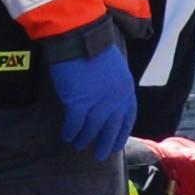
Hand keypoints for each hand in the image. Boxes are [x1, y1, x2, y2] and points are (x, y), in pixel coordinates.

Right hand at [48, 30, 136, 161]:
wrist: (80, 39)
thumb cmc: (94, 49)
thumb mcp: (115, 68)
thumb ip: (114, 86)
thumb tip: (108, 100)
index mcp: (127, 89)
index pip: (128, 117)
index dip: (122, 132)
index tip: (117, 143)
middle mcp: (116, 100)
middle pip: (112, 128)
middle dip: (106, 143)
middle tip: (100, 154)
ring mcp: (98, 103)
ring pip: (92, 129)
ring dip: (84, 139)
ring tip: (78, 146)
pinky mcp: (79, 104)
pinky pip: (75, 125)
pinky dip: (71, 132)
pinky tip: (67, 136)